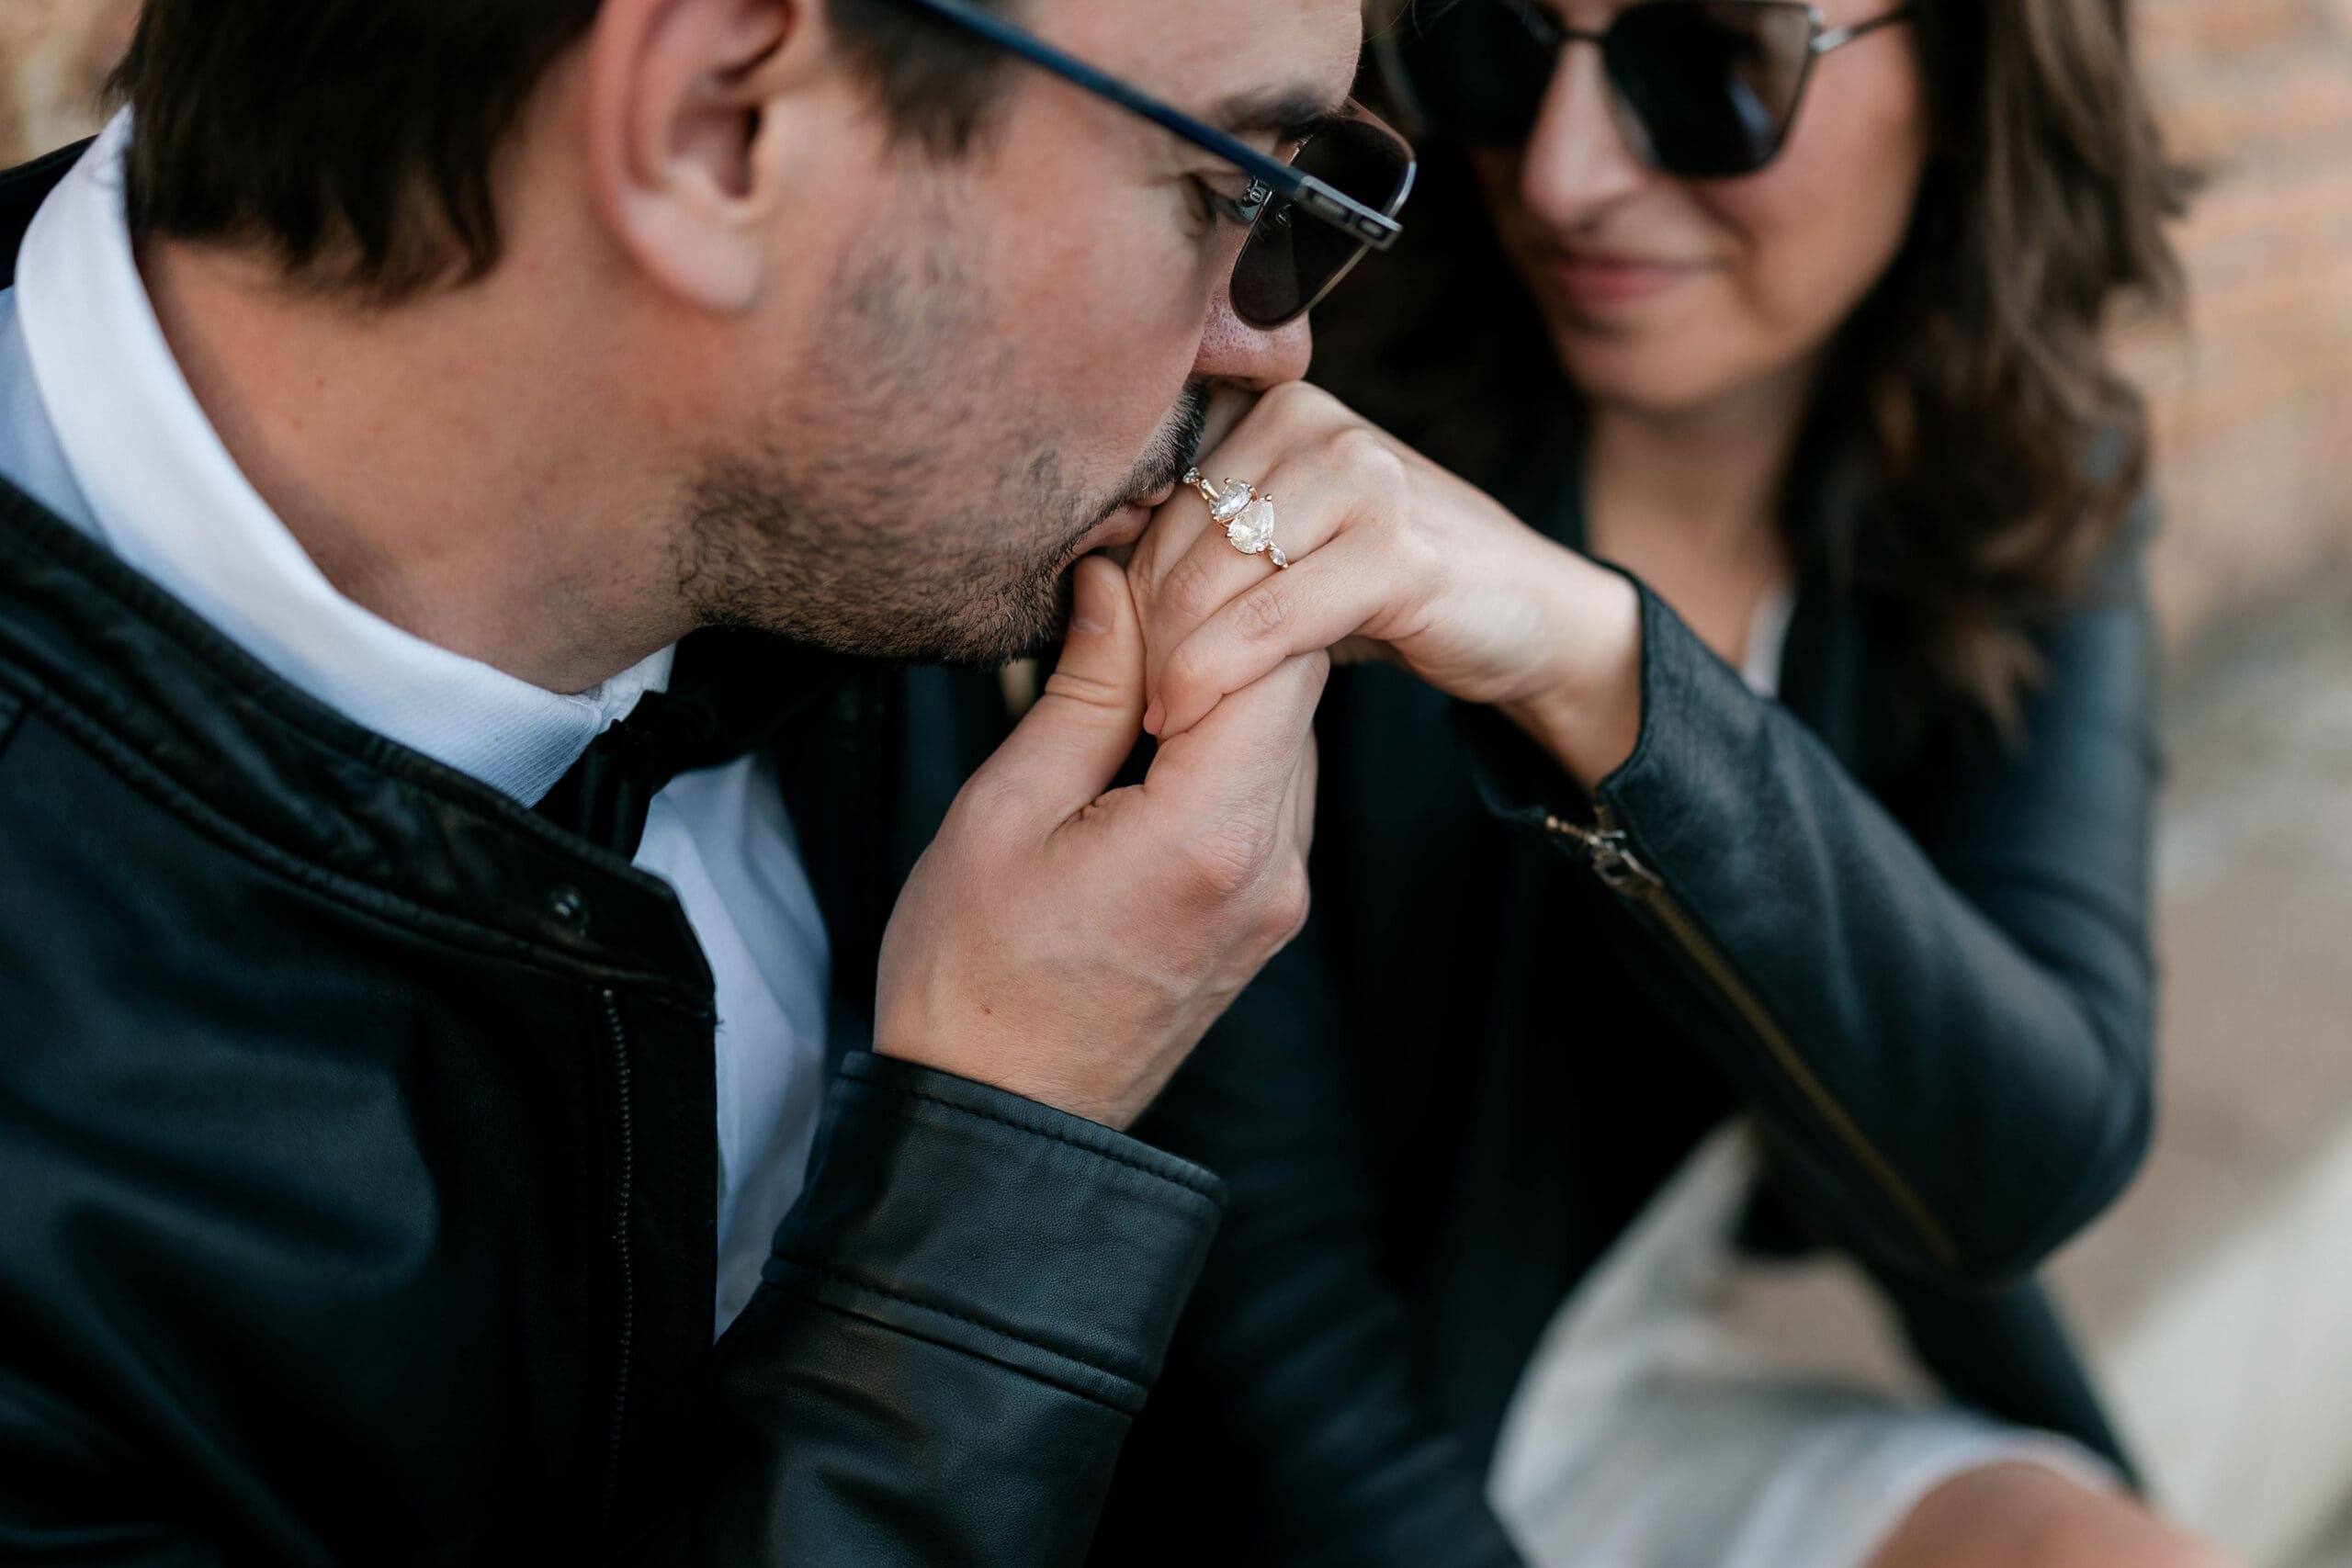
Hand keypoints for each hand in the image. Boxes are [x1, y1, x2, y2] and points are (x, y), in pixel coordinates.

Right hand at [874, 556, 1325, 1129]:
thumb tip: (1117, 577)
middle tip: (1133, 593)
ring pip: (1290, 739)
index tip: (1144, 563)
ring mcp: (1279, 898)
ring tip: (1134, 659)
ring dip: (1229, 684)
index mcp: (1208, 833)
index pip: (1274, 655)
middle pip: (1295, 693)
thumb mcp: (1007, 810)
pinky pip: (1273, 796)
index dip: (1217, 588)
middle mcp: (1272, 865)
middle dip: (1227, 625)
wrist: (1001, 1121)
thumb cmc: (974, 974)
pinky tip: (1153, 736)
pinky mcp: (1266, 917)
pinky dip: (1230, 746)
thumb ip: (1085, 688)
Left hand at [1127, 383, 1642, 785]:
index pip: (1150, 492)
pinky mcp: (1395, 552)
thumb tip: (1090, 582)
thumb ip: (1208, 540)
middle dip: (1140, 631)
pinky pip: (1267, 622)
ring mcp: (1361, 478)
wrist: (1529, 614)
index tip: (1109, 652)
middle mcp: (1315, 422)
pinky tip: (1192, 715)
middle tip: (1132, 699)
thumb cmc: (1393, 586)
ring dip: (1170, 663)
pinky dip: (1219, 677)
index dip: (1120, 581)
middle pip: (1172, 538)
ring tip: (1161, 714)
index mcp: (1276, 406)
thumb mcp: (1290, 544)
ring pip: (1209, 580)